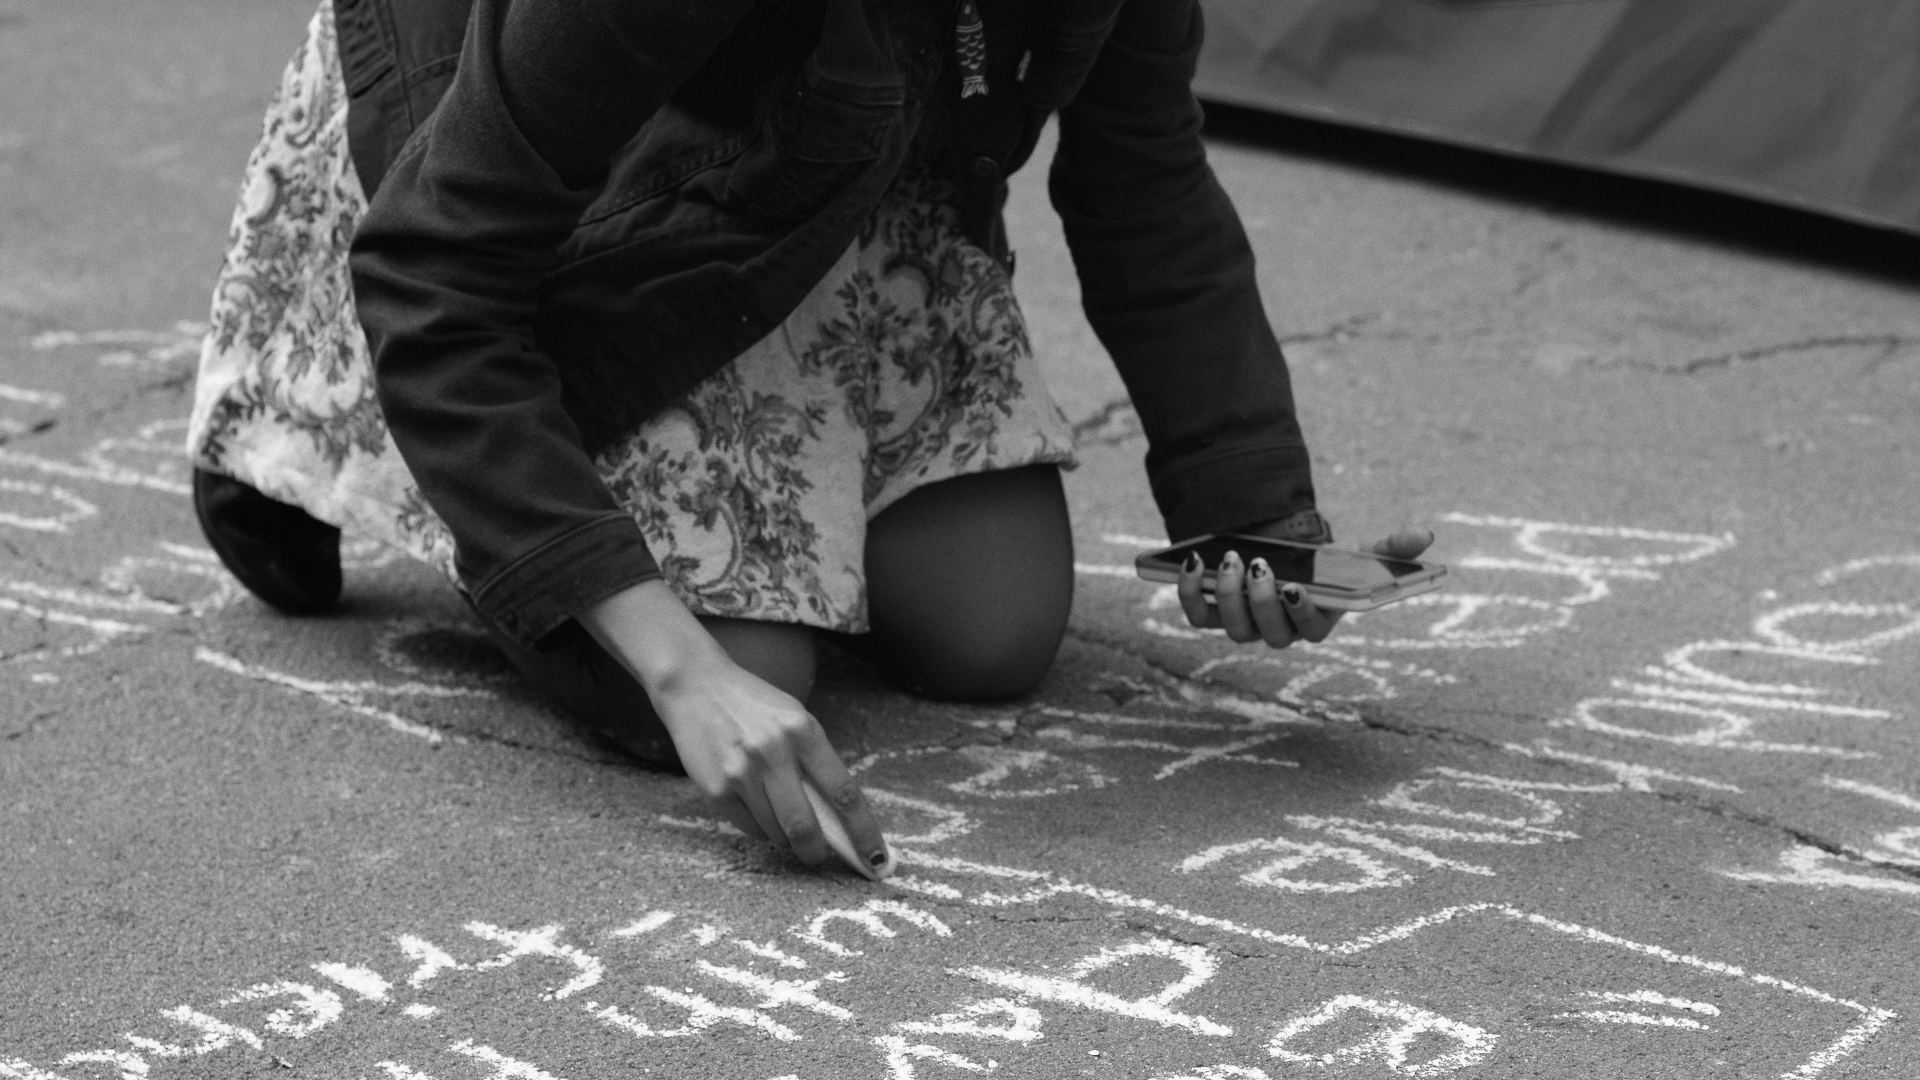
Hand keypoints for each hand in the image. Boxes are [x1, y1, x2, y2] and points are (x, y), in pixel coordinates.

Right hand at [581, 581, 889, 875]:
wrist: (696, 686)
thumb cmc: (754, 707)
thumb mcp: (794, 721)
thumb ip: (816, 762)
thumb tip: (839, 820)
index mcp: (803, 731)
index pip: (844, 792)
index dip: (863, 831)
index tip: (877, 860)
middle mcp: (773, 752)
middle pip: (807, 826)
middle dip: (818, 852)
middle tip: (820, 856)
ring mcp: (742, 772)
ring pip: (776, 832)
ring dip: (785, 836)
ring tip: (779, 813)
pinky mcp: (716, 789)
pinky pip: (750, 827)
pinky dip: (761, 827)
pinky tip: (754, 802)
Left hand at [1177, 527, 1434, 648]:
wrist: (1274, 549)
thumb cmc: (1318, 560)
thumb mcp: (1355, 552)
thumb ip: (1390, 547)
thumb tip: (1425, 536)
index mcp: (1315, 620)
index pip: (1311, 630)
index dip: (1302, 613)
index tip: (1298, 586)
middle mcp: (1278, 630)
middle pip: (1268, 633)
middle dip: (1262, 601)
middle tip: (1258, 565)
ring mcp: (1242, 625)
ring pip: (1232, 626)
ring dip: (1228, 594)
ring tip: (1230, 558)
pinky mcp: (1209, 612)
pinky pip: (1195, 614)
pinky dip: (1188, 590)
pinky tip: (1192, 561)